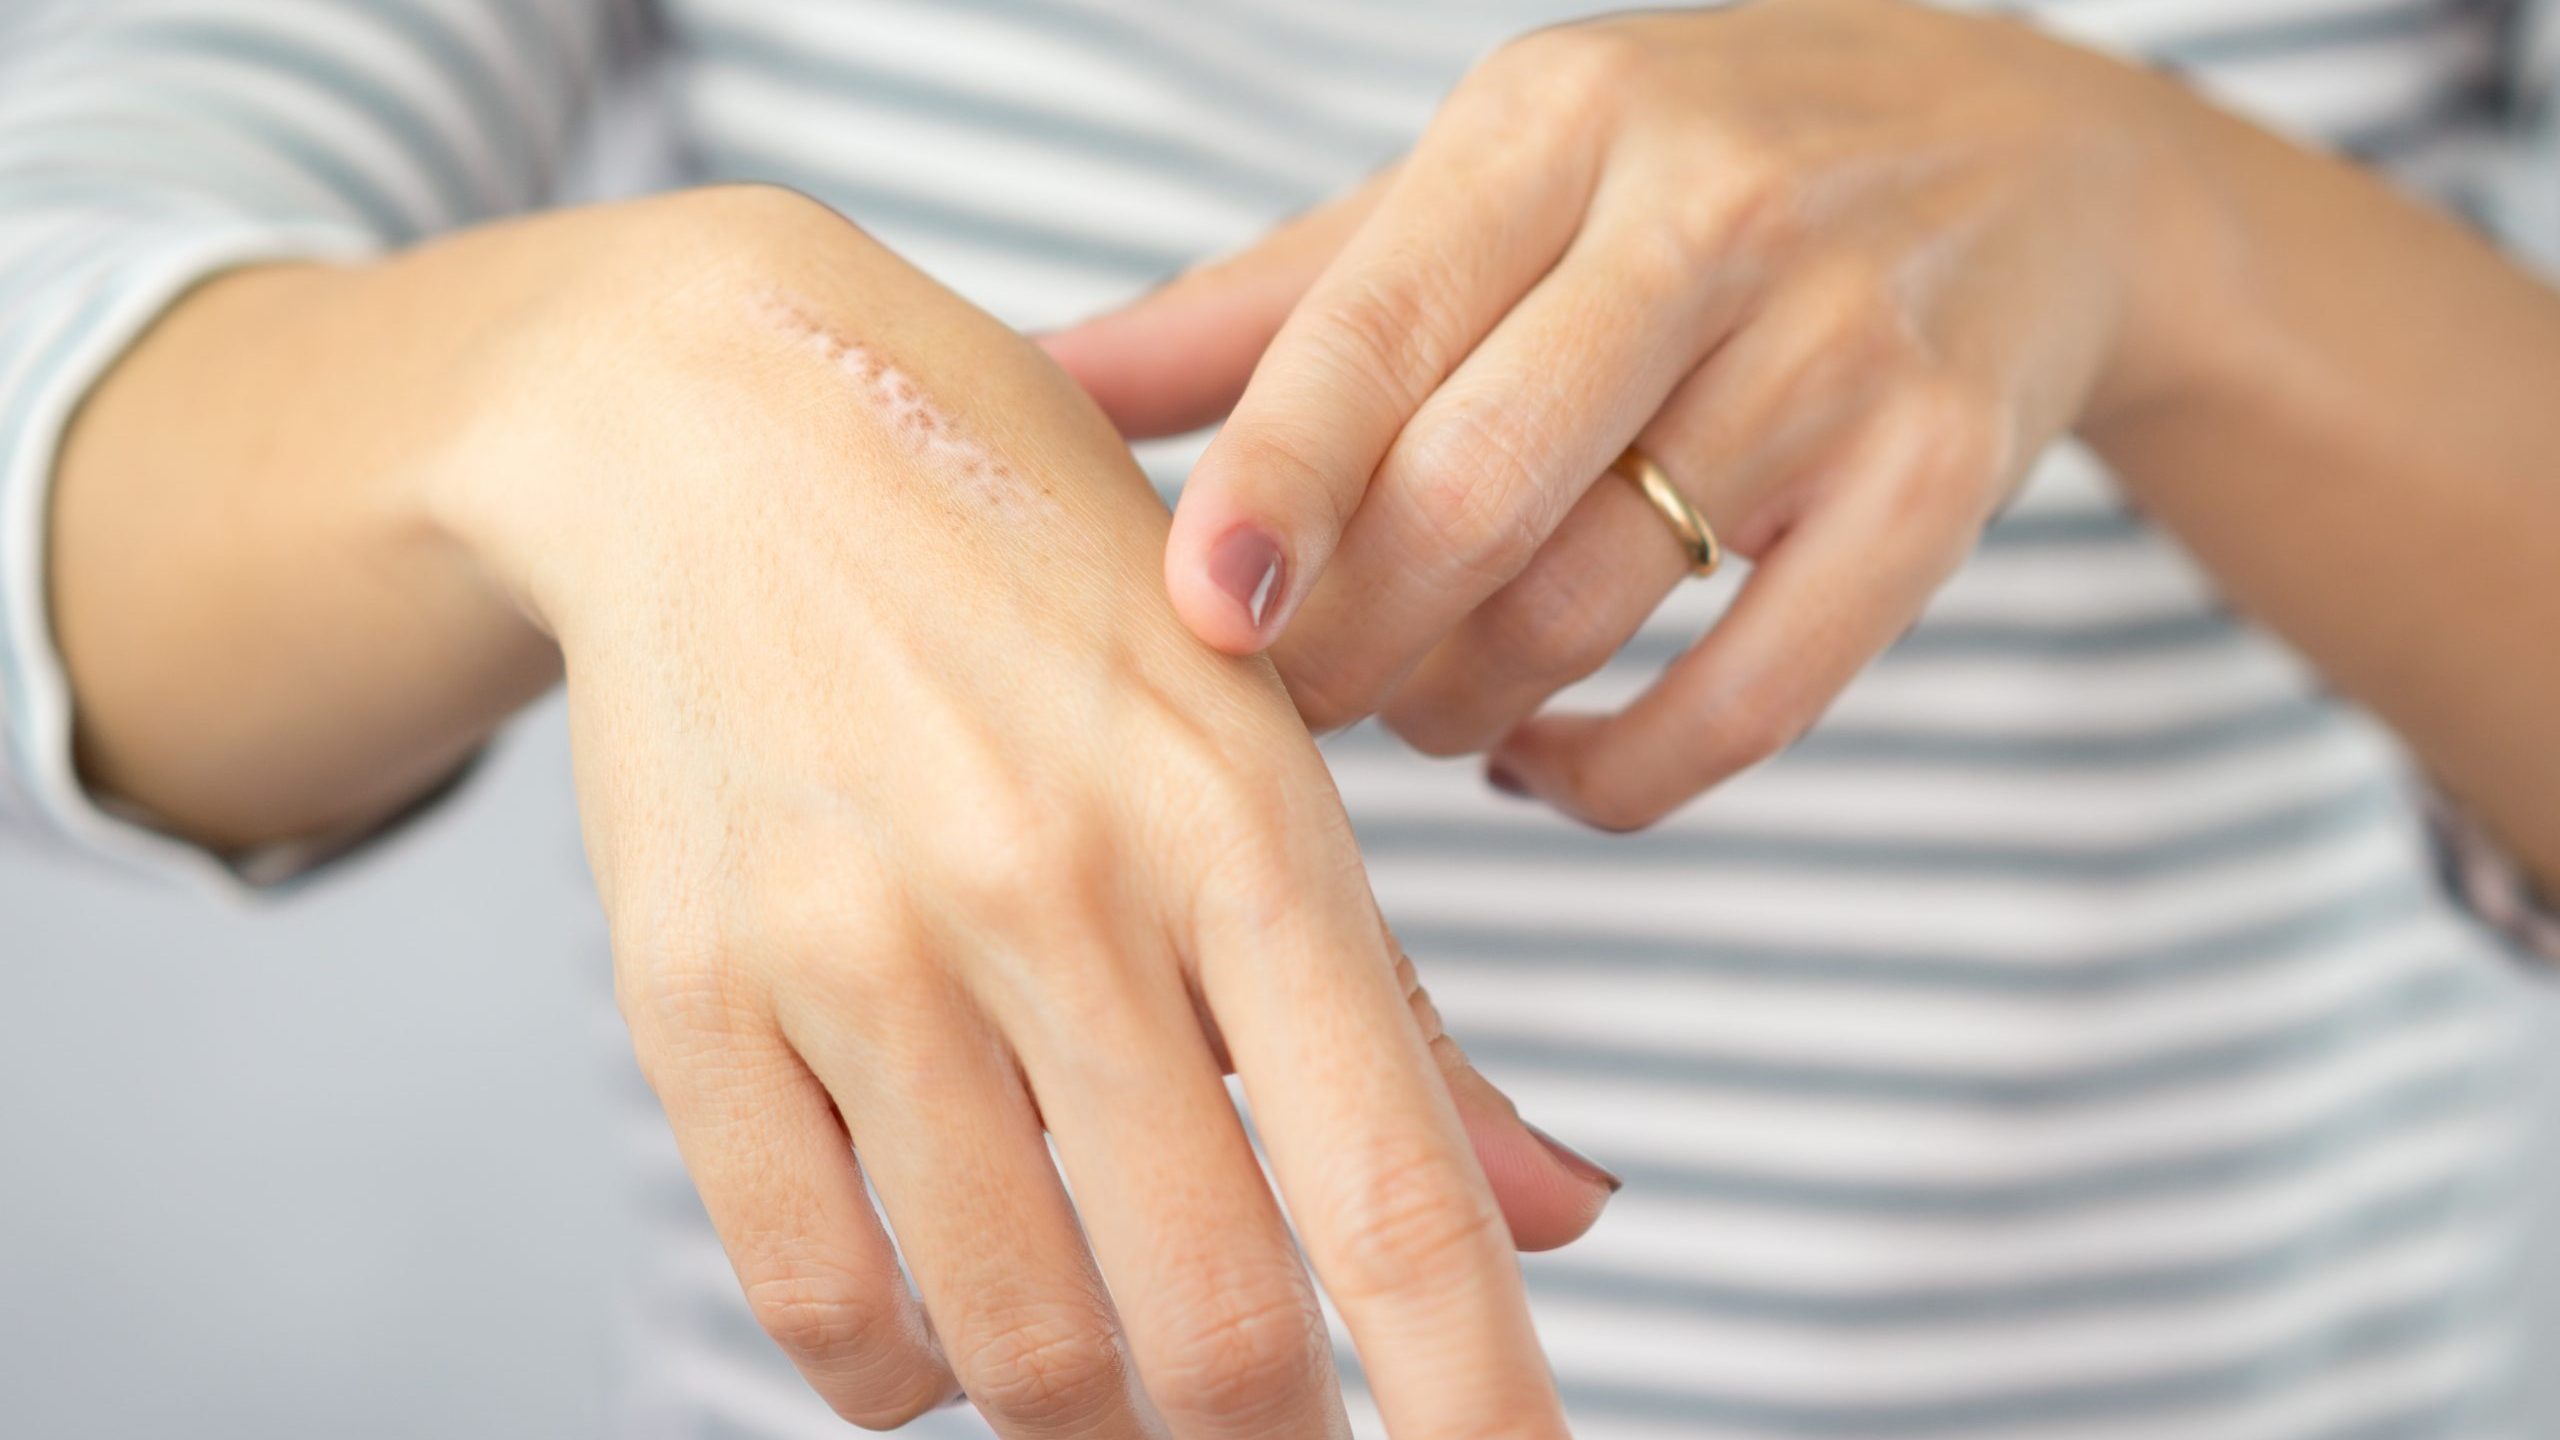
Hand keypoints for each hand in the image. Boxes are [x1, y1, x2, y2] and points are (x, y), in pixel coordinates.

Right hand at [56, 186, 1613, 1435]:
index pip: (1391, 1182)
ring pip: (1017, 1343)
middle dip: (1269, 1433)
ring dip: (1088, 1406)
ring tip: (1105, 1340)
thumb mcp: (1250, 737)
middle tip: (1276, 1424)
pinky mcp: (690, 995)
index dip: (1474, 1391)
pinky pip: (818, 1301)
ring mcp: (857, 947)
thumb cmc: (1032, 577)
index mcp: (1240, 815)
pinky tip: (946, 1314)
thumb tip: (1562, 1219)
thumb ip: (1396, 1004)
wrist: (724, 426)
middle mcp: (1056, 887)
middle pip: (1206, 1320)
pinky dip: (906, 1372)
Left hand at [1046, 0, 2224, 828]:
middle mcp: (1710, 217)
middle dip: (1350, 641)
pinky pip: (1745, 704)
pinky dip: (1615, 777)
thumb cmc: (1682, 183)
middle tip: (1292, 699)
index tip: (1195, 613)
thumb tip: (1039, 392)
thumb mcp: (1481, 189)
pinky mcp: (1942, 488)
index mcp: (1555, 120)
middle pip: (1476, 491)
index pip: (1376, 326)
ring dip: (1461, 709)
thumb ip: (1266, 308)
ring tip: (1425, 705)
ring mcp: (1845, 353)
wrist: (2028, 164)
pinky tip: (1552, 759)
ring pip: (1593, 609)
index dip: (1272, 485)